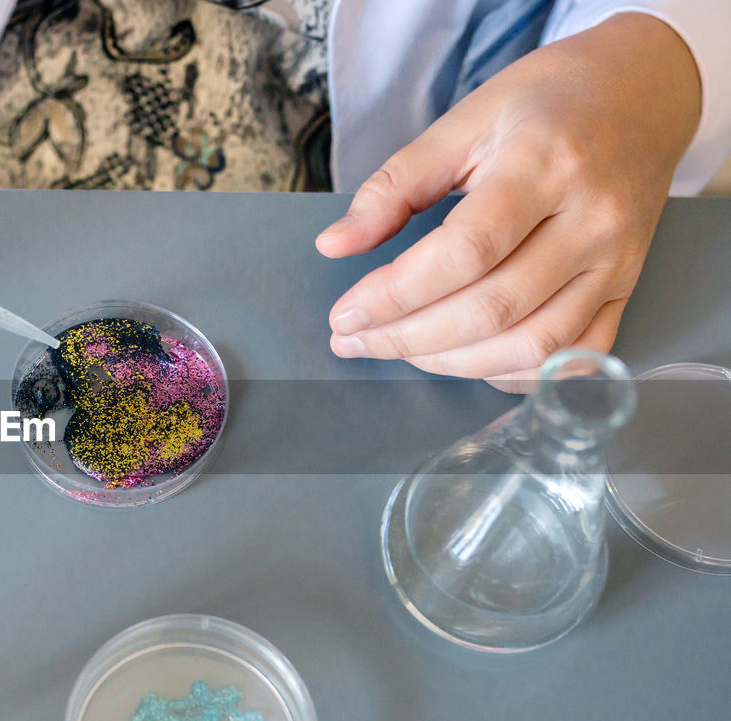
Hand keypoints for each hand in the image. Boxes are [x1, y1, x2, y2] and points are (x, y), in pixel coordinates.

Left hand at [316, 13, 700, 390]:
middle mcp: (591, 220)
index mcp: (546, 166)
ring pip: (533, 345)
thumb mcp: (462, 122)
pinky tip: (468, 361)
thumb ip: (394, 186)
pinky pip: (575, 357)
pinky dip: (516, 374)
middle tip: (355, 339)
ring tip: (401, 349)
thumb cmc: (545, 102)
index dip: (396, 295)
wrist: (641, 91)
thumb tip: (334, 245)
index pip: (465, 253)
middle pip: (493, 308)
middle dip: (408, 337)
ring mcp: (616, 261)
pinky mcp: (627, 288)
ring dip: (454, 363)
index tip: (345, 315)